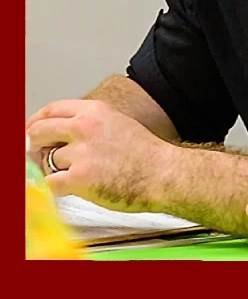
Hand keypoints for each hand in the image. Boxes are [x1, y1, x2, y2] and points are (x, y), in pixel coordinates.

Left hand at [25, 99, 173, 212]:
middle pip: (39, 132)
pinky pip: (51, 184)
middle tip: (40, 156)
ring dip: (55, 171)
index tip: (33, 133)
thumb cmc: (147, 154)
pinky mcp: (79, 177)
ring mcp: (81, 152)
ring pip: (46, 161)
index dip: (37, 122)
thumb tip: (60, 137)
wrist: (164, 173)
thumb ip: (89, 125)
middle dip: (36, 146)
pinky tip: (74, 188)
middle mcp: (85, 126)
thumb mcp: (118, 124)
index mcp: (95, 110)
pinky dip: (58, 189)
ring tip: (77, 175)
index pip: (52, 110)